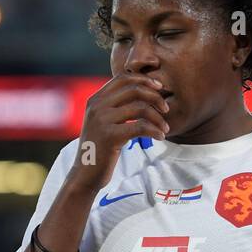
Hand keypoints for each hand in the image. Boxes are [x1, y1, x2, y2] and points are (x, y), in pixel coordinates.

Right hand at [69, 73, 170, 192]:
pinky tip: (160, 137)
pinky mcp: (110, 136)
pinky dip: (155, 131)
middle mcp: (97, 106)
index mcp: (95, 99)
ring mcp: (102, 120)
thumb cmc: (99, 150)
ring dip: (158, 117)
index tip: (159, 88)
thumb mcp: (102, 122)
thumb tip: (141, 91)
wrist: (85, 175)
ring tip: (164, 128)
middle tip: (166, 109)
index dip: (145, 79)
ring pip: (141, 107)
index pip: (123, 77)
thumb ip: (115, 106)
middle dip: (155, 96)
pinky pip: (141, 126)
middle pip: (134, 88)